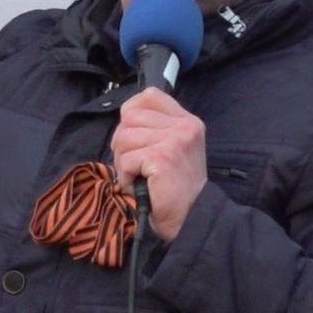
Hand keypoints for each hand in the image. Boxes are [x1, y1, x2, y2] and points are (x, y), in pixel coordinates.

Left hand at [109, 88, 207, 240]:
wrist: (190, 217)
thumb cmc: (175, 185)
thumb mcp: (172, 147)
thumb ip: (155, 128)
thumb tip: (124, 118)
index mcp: (186, 120)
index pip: (149, 95)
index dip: (131, 112)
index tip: (133, 134)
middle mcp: (184, 126)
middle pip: (129, 117)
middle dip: (123, 143)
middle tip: (135, 164)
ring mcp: (174, 140)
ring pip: (124, 137)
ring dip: (123, 161)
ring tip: (138, 175)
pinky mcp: (163, 157)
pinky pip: (127, 159)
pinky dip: (126, 175)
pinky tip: (139, 184)